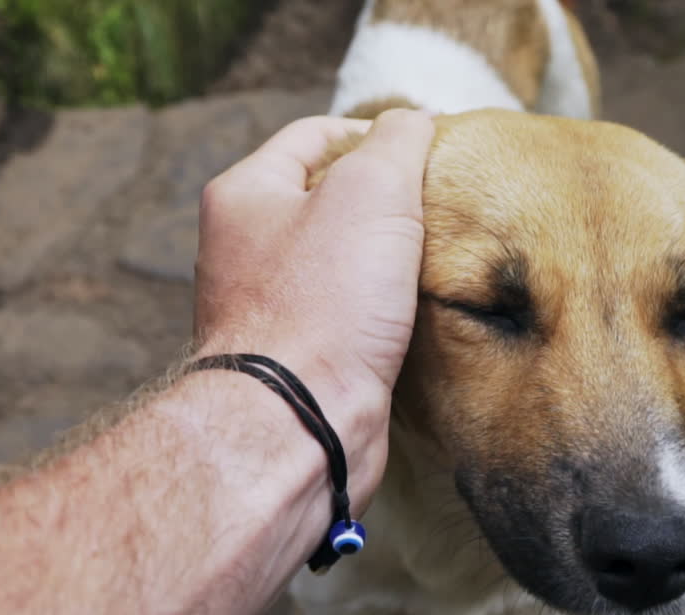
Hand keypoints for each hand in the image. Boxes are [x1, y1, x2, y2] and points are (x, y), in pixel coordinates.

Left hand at [191, 109, 434, 505]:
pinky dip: (382, 310)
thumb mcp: (371, 192)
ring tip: (437, 257)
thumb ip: (396, 143)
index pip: (314, 136)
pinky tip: (417, 313)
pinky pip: (347, 316)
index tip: (428, 149)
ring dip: (388, 259)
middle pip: (327, 201)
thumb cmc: (324, 305)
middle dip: (384, 200)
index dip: (374, 133)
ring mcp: (268, 308)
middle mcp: (245, 250)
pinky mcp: (298, 359)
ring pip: (341, 262)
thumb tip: (413, 121)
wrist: (300, 423)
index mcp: (245, 195)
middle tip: (439, 205)